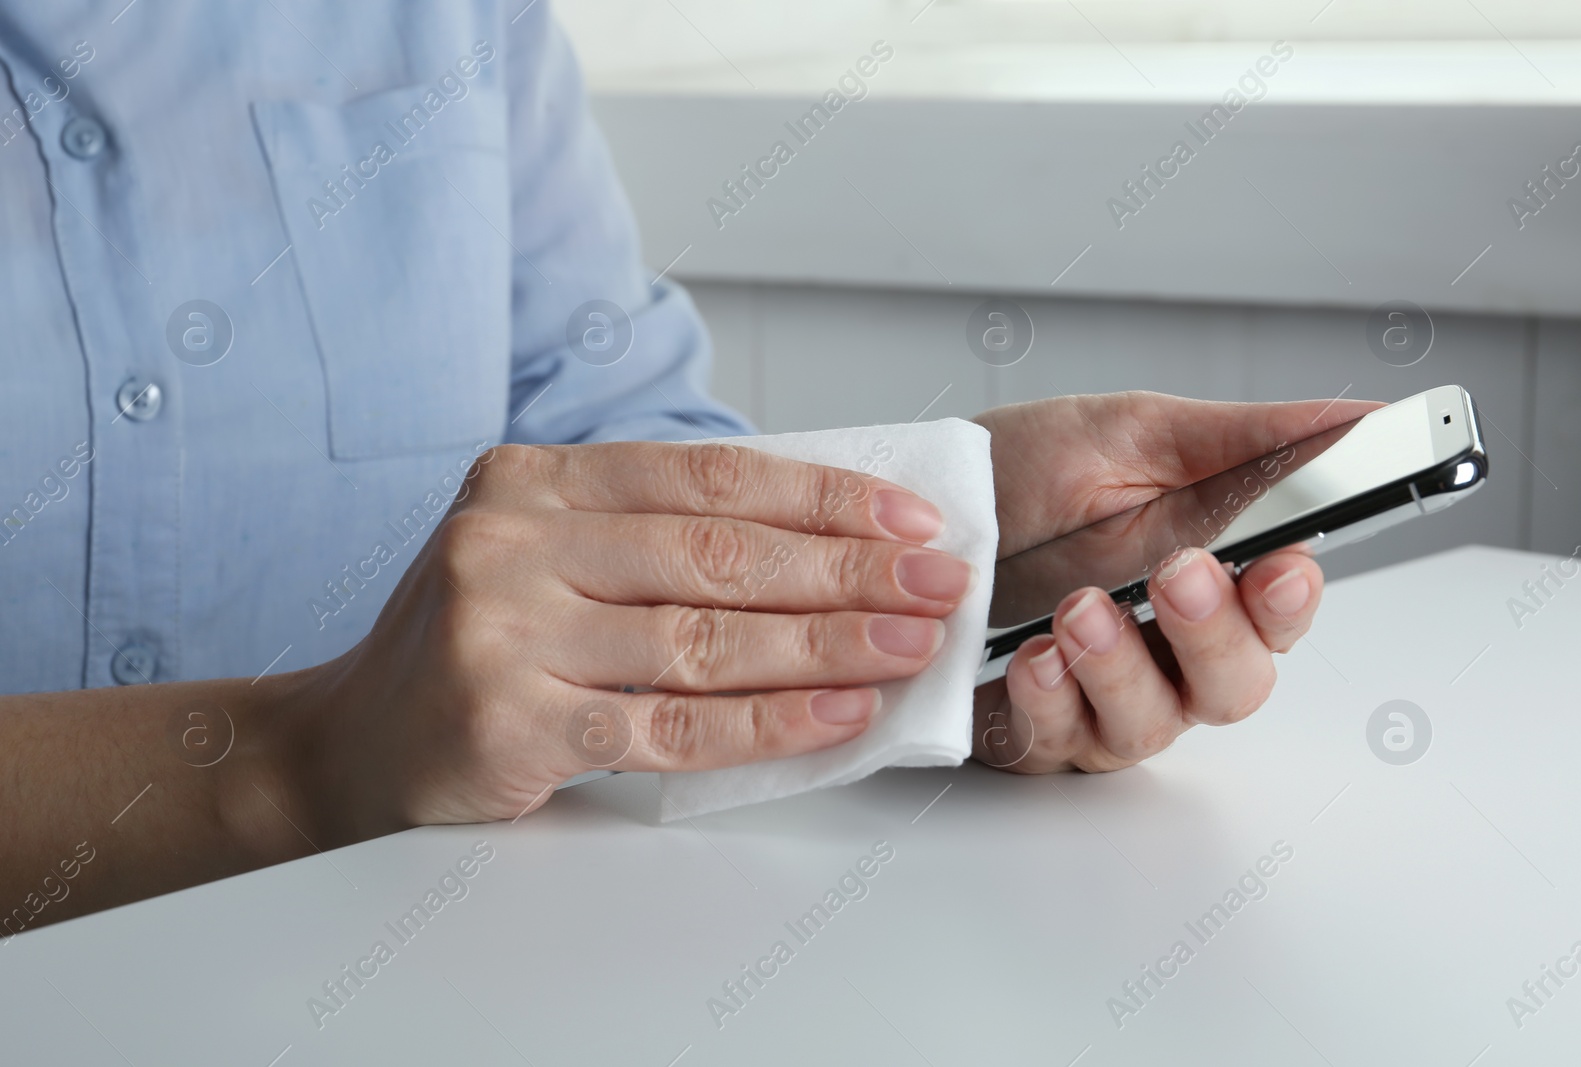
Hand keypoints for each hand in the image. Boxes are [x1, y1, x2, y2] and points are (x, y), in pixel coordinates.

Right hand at [283, 441, 975, 842]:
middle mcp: (511, 538)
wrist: (353, 740)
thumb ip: (653, 536)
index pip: (706, 477)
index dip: (822, 497)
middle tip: (940, 584)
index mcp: (531, 478)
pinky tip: (838, 714)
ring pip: (704, 638)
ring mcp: (504, 628)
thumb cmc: (478, 644)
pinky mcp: (509, 719)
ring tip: (910, 647)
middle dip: (847, 571)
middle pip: (717, 553)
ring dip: (827, 643)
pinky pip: (670, 725)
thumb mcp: (546, 553)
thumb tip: (825, 544)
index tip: (910, 520)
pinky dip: (768, 722)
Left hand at [969, 391, 1378, 773]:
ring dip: (1122, 667)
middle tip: (1177, 577)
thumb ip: (1244, 438)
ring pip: (1152, 724)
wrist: (904, 509)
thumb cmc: (1020, 471)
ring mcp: (1098, 700)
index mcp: (1204, 577)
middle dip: (1212, 635)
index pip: (1279, 612)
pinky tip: (1028, 659)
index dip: (1291, 600)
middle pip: (1235, 685)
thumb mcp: (1130, 434)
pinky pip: (1058, 741)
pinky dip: (1048, 702)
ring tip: (1081, 610)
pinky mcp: (1032, 732)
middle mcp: (1163, 652)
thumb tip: (1364, 416)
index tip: (1282, 567)